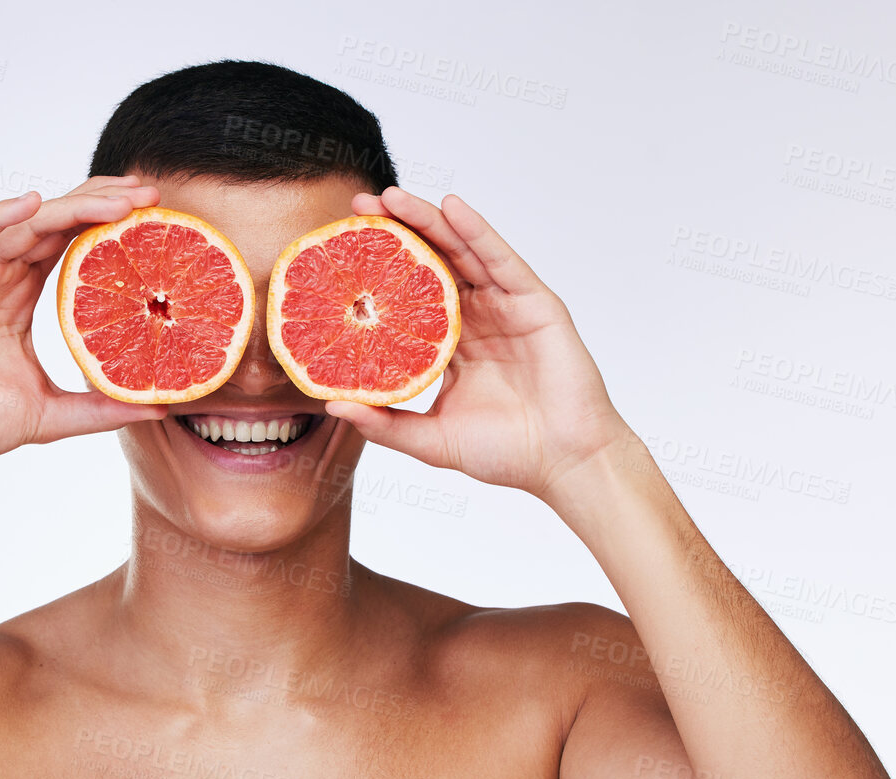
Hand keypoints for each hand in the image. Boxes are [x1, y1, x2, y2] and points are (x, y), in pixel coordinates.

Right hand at [0, 176, 168, 474]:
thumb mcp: (51, 415)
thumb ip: (101, 408)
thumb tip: (161, 409)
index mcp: (20, 297)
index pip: (70, 244)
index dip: (108, 225)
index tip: (153, 216)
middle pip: (55, 223)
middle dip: (101, 203)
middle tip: (149, 195)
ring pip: (24, 225)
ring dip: (71, 207)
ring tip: (118, 200)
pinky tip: (32, 205)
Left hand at [323, 186, 633, 501]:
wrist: (562, 464)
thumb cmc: (506, 453)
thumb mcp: (430, 439)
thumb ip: (385, 424)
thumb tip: (333, 406)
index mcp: (450, 344)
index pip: (409, 295)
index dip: (379, 270)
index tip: (341, 249)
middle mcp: (477, 318)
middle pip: (432, 262)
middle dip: (398, 231)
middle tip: (359, 203)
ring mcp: (506, 307)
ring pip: (463, 252)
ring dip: (430, 220)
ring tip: (393, 196)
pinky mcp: (535, 303)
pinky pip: (502, 260)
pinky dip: (478, 231)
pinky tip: (453, 208)